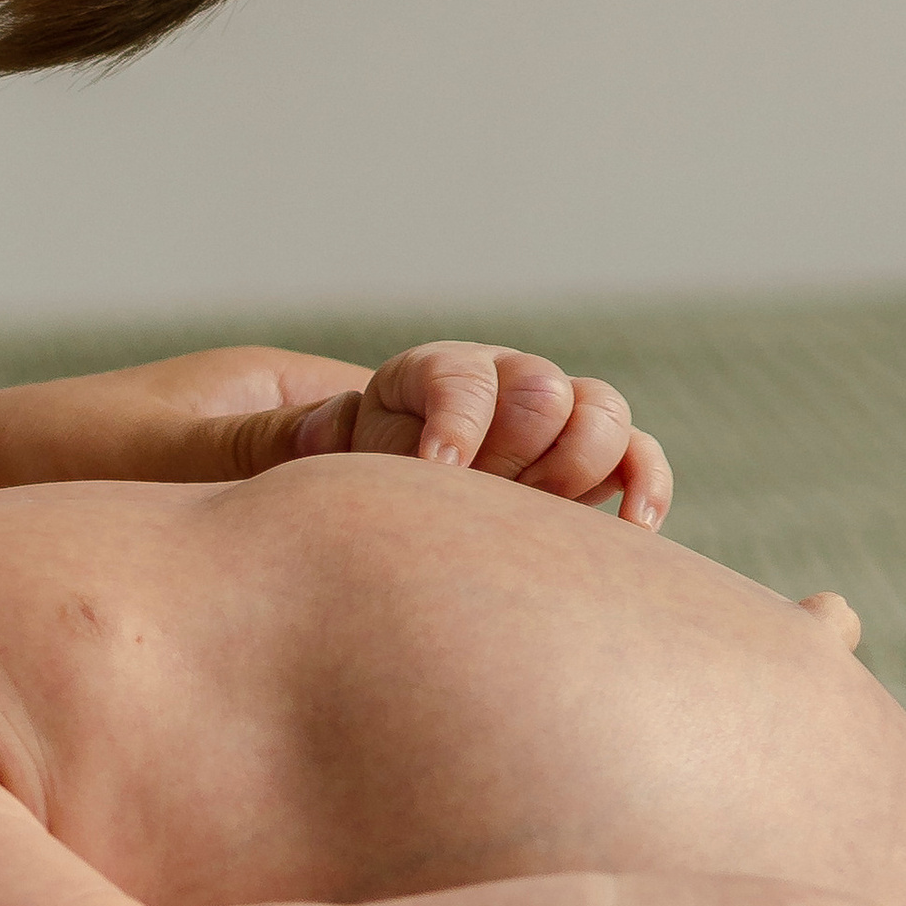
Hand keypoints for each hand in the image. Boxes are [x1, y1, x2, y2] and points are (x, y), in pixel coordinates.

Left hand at [288, 342, 671, 527]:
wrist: (354, 523)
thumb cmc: (298, 480)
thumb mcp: (261, 447)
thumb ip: (285, 434)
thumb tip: (328, 423)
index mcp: (420, 377)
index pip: (456, 375)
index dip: (456, 424)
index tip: (440, 475)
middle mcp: (494, 387)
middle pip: (540, 388)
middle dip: (520, 450)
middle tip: (487, 504)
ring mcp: (547, 428)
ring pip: (599, 411)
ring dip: (581, 462)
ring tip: (540, 517)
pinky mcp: (585, 475)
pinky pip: (636, 461)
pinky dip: (644, 485)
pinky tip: (634, 529)